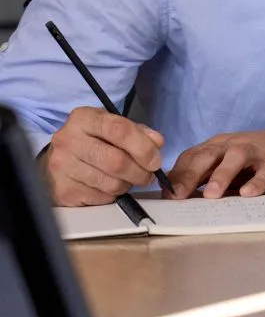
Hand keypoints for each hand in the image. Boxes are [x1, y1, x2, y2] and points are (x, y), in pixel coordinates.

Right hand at [44, 107, 165, 206]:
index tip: (155, 159)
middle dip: (140, 171)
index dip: (143, 147)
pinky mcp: (64, 191)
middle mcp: (69, 141)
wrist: (56, 161)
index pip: (119, 130)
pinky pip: (101, 198)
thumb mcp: (111, 126)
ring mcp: (63, 167)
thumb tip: (157, 143)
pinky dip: (113, 194)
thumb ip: (137, 132)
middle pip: (116, 161)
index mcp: (83, 119)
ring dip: (128, 184)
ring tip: (129, 178)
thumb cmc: (90, 141)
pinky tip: (110, 185)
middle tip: (148, 174)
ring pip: (111, 183)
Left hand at [167, 130, 264, 199]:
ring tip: (211, 195)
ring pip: (235, 157)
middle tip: (178, 197)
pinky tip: (249, 194)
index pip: (191, 157)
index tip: (165, 197)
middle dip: (190, 175)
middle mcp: (232, 146)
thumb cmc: (258, 159)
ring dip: (221, 175)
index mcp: (218, 147)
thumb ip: (207, 177)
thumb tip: (178, 197)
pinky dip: (257, 182)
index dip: (177, 176)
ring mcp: (255, 152)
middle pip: (208, 155)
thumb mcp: (229, 166)